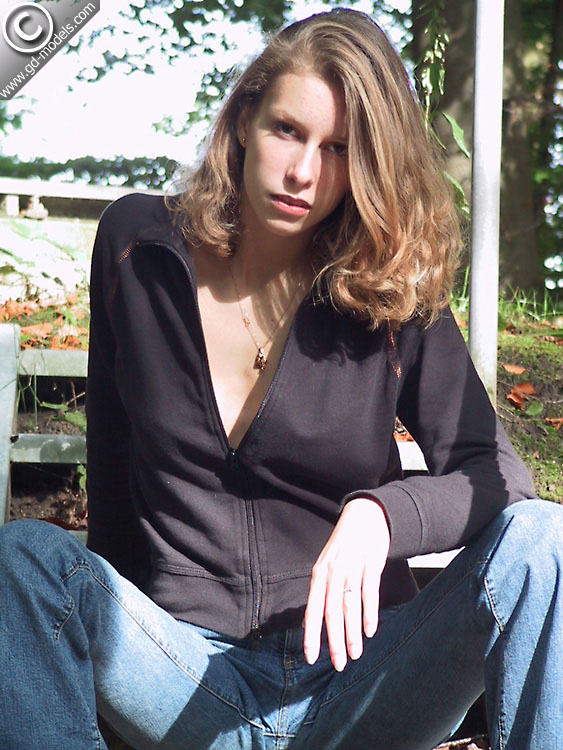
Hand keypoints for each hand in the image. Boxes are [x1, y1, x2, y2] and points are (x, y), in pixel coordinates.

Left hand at [303, 497, 389, 671]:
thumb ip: (319, 592)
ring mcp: (351, 568)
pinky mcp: (370, 564)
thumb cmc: (344, 546)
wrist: (364, 516)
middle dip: (334, 642)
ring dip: (352, 633)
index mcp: (319, 574)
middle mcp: (333, 572)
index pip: (312, 610)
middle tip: (338, 665)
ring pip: (350, 606)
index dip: (311, 635)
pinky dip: (369, 613)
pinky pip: (369, 593)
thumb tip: (309, 623)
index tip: (311, 658)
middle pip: (331, 613)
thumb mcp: (326, 565)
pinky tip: (370, 631)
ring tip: (355, 654)